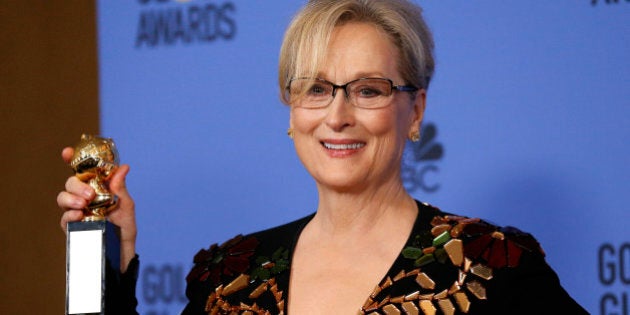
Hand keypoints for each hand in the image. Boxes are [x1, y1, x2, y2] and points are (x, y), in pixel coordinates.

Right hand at [57, 147, 136, 271]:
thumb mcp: (127, 206)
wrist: (122, 253)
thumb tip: (124, 167)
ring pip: (62, 197)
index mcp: (97, 188)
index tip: (67, 152)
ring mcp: (76, 212)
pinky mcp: (72, 227)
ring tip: (83, 205)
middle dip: (76, 185)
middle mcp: (84, 197)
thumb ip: (120, 188)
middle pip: (70, 182)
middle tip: (89, 194)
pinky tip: (78, 215)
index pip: (82, 171)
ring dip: (70, 198)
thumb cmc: (125, 228)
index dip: (72, 159)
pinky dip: (69, 214)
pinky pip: (63, 218)